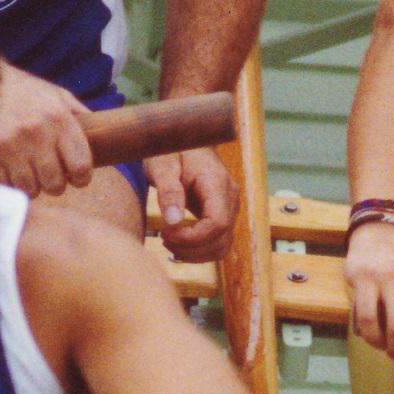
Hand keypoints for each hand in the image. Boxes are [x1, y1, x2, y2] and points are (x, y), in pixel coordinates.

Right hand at [0, 65, 93, 197]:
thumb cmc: (25, 92)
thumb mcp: (57, 96)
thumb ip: (79, 116)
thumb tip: (105, 134)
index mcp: (58, 119)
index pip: (81, 167)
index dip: (81, 177)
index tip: (75, 176)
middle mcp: (35, 133)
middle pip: (55, 185)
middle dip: (54, 184)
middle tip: (48, 174)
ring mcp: (8, 145)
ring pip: (29, 190)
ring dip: (30, 185)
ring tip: (26, 171)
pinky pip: (3, 186)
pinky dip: (6, 183)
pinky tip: (6, 170)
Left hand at [147, 146, 236, 262]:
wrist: (182, 140)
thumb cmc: (170, 149)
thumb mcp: (162, 165)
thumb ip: (168, 190)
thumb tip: (173, 220)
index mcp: (218, 183)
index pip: (218, 223)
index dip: (193, 237)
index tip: (166, 233)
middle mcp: (230, 198)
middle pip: (221, 239)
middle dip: (190, 248)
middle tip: (163, 238)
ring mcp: (229, 209)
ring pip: (221, 247)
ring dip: (194, 254)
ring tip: (168, 241)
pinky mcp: (222, 216)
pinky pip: (217, 243)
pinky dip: (198, 251)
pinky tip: (177, 244)